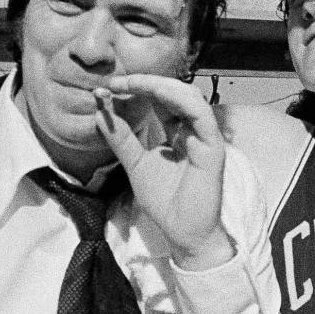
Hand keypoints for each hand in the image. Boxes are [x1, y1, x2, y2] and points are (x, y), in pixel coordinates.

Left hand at [94, 76, 233, 269]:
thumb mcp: (135, 165)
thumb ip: (121, 139)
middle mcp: (192, 130)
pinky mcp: (213, 148)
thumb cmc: (165, 201)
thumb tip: (101, 112)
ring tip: (133, 83)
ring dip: (161, 85)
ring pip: (190, 97)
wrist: (182, 232)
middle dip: (145, 82)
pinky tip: (157, 94)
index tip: (110, 86)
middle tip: (118, 81)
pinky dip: (180, 101)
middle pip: (175, 92)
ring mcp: (205, 138)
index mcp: (177, 132)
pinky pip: (202, 116)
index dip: (138, 88)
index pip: (160, 99)